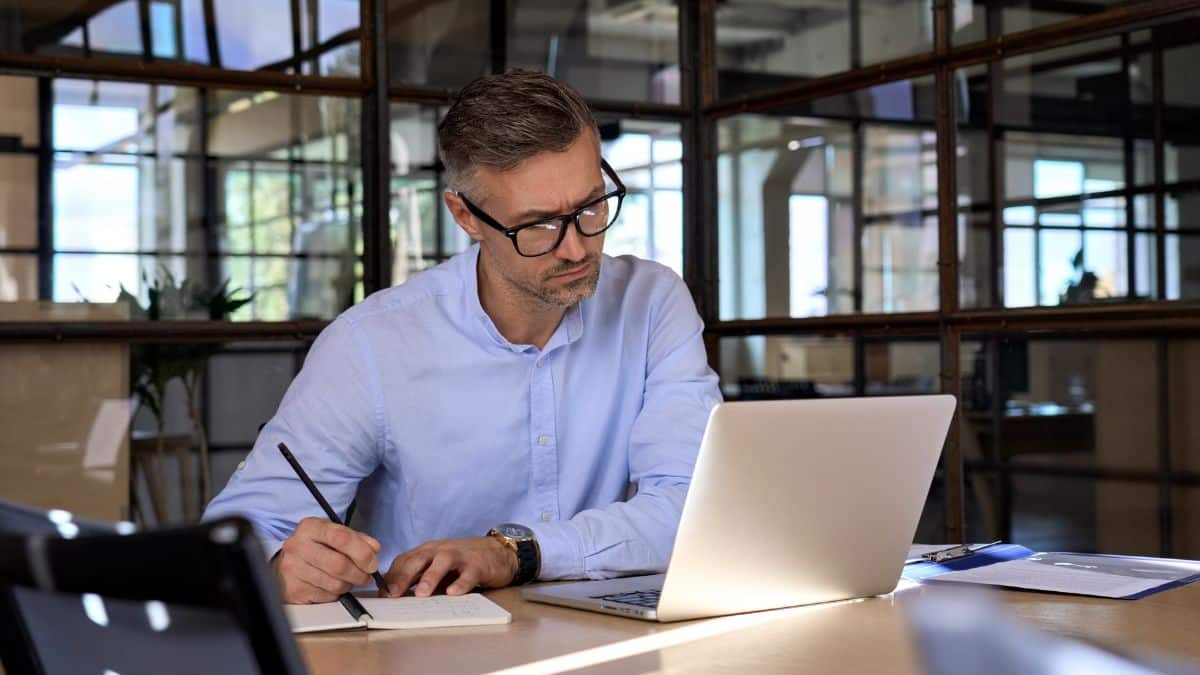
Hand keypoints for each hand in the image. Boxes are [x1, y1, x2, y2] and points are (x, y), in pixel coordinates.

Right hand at [273, 516, 384, 603]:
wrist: (287, 563)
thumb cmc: (315, 547)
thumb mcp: (334, 535)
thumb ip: (357, 539)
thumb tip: (374, 549)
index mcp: (311, 527)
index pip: (342, 538)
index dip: (362, 553)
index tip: (373, 563)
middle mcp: (298, 546)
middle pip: (339, 565)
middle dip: (360, 574)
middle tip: (367, 576)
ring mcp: (293, 569)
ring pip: (335, 584)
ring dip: (349, 585)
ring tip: (348, 579)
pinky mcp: (294, 590)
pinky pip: (326, 597)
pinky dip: (336, 594)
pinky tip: (332, 586)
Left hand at [383, 536, 516, 596]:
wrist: (497, 551)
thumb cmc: (463, 561)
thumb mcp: (437, 566)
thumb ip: (418, 576)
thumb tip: (394, 594)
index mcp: (428, 551)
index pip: (405, 560)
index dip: (392, 576)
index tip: (382, 594)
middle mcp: (440, 551)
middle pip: (419, 560)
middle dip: (404, 577)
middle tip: (393, 595)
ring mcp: (459, 556)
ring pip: (442, 562)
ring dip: (430, 577)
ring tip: (421, 594)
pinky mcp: (478, 565)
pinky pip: (468, 574)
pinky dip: (461, 583)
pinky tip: (454, 593)